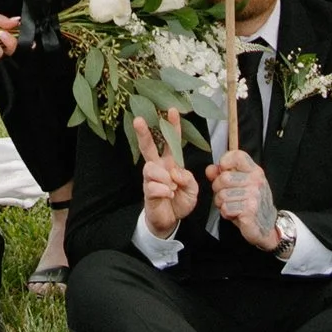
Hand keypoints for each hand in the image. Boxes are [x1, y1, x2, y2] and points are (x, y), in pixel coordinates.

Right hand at [130, 115, 198, 237]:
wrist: (170, 220)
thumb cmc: (180, 201)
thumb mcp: (193, 189)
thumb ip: (187, 178)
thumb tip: (174, 173)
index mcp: (171, 163)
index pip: (172, 142)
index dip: (172, 127)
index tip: (171, 110)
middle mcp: (158, 167)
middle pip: (148, 146)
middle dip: (143, 132)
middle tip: (139, 119)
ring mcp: (150, 179)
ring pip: (150, 168)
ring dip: (163, 178)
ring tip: (171, 189)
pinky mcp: (147, 191)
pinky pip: (153, 186)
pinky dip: (164, 192)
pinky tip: (168, 197)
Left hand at [206, 144, 282, 249]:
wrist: (268, 225)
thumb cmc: (251, 204)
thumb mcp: (239, 186)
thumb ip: (222, 174)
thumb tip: (210, 169)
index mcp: (254, 171)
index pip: (237, 155)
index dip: (225, 162)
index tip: (224, 171)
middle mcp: (256, 181)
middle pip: (224, 178)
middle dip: (218, 190)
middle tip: (227, 196)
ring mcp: (254, 195)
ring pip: (222, 195)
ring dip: (222, 203)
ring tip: (231, 205)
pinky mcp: (250, 210)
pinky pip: (226, 208)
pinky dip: (226, 213)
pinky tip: (235, 213)